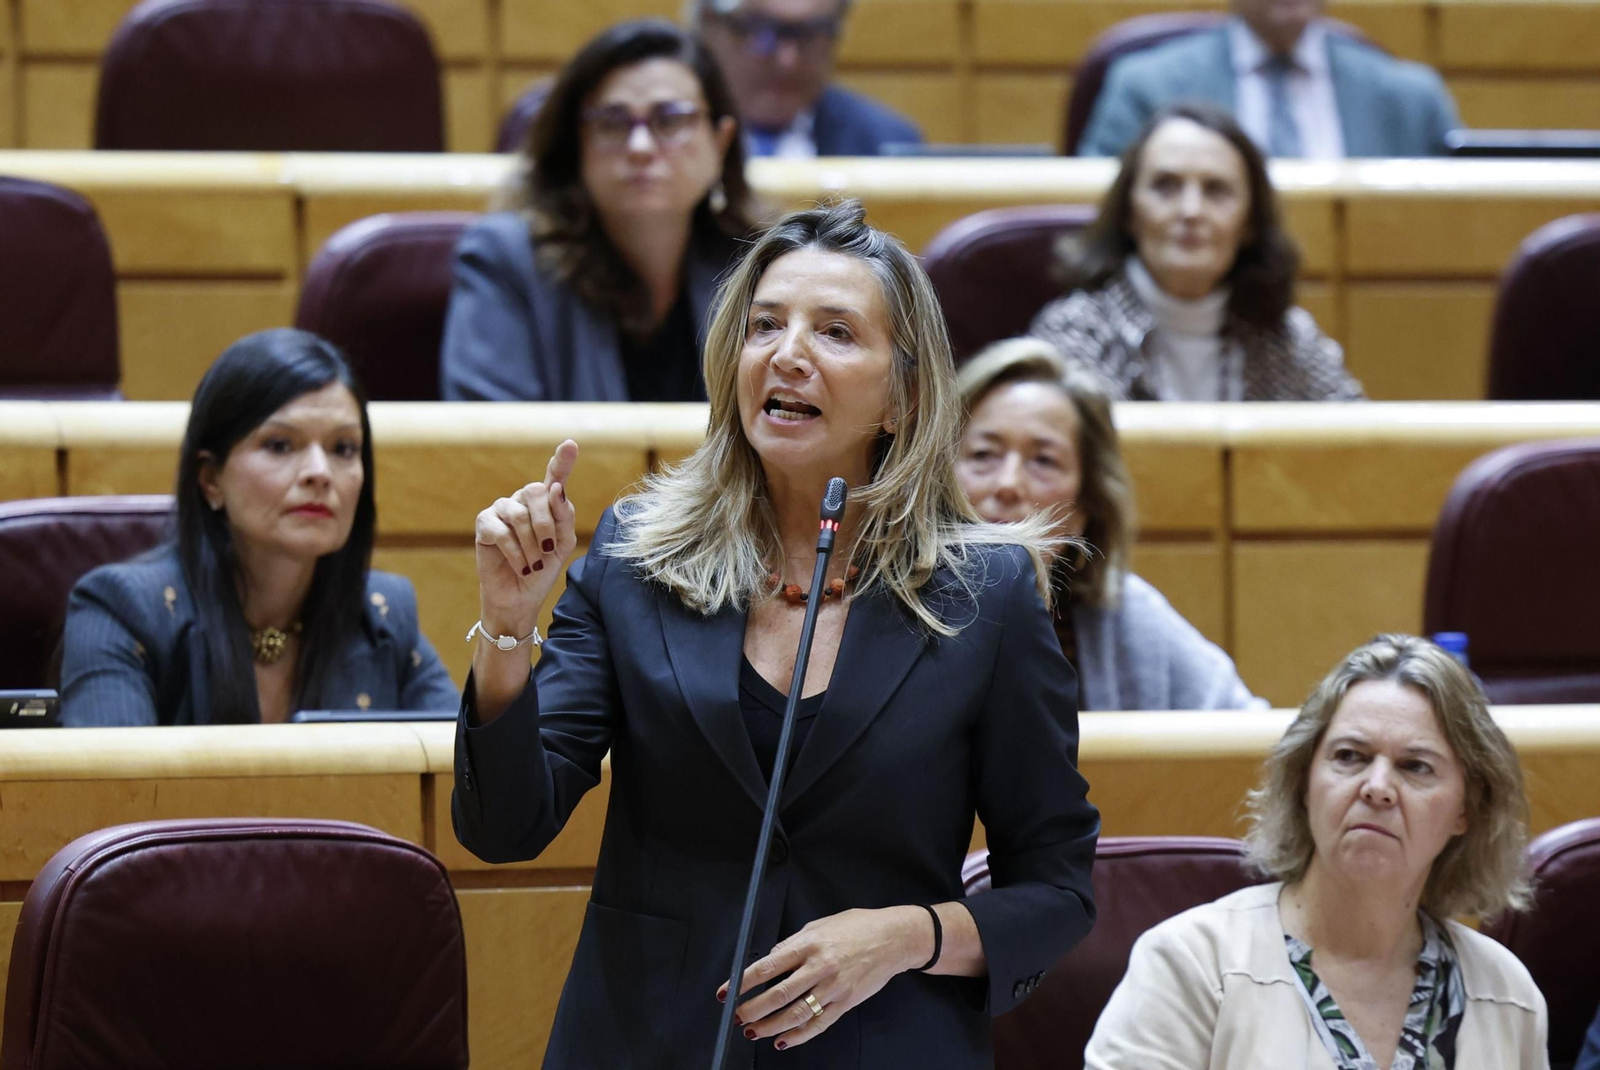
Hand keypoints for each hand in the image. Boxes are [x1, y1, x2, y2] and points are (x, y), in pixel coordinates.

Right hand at [474, 439, 577, 635]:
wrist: (520, 596)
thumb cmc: (543, 569)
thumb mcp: (563, 545)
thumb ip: (564, 518)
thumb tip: (556, 490)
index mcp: (547, 503)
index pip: (555, 476)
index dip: (563, 460)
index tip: (570, 444)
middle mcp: (523, 500)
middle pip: (536, 491)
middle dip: (546, 524)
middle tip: (547, 550)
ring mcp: (502, 509)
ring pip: (520, 514)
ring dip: (532, 545)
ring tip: (533, 564)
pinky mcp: (484, 523)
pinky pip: (503, 532)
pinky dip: (516, 553)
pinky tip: (520, 565)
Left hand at [716, 906, 929, 1050]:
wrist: (894, 938)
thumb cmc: (858, 927)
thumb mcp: (821, 924)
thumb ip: (794, 943)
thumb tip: (771, 957)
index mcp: (809, 944)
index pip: (768, 966)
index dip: (743, 981)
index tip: (727, 991)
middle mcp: (820, 967)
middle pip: (778, 994)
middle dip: (752, 1008)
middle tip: (736, 1015)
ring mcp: (833, 988)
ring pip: (796, 1014)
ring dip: (770, 1026)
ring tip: (752, 1031)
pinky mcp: (845, 1003)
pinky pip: (818, 1024)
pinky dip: (799, 1036)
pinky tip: (783, 1040)